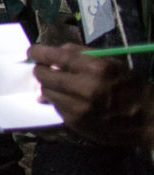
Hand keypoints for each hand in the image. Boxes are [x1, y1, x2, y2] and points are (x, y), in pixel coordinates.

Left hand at [29, 42, 153, 149]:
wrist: (149, 121)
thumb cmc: (132, 87)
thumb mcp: (113, 63)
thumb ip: (83, 55)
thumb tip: (56, 51)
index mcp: (96, 69)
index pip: (56, 56)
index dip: (39, 52)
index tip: (32, 51)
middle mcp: (85, 88)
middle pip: (44, 75)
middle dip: (41, 70)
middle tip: (45, 69)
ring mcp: (78, 108)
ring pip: (46, 92)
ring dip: (49, 87)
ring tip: (61, 85)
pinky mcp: (75, 123)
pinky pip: (56, 107)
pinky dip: (59, 101)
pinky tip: (71, 100)